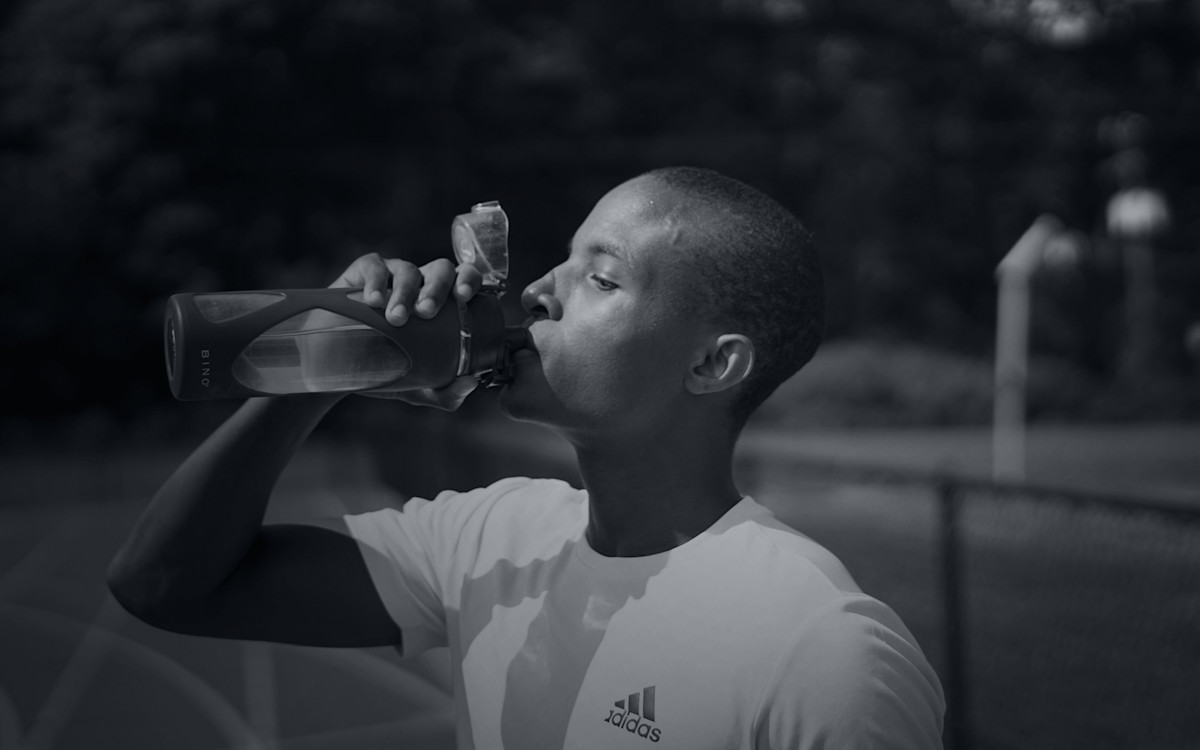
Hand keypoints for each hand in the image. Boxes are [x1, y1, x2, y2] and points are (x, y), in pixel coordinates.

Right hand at [328, 253, 484, 408]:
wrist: (340, 370)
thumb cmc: (387, 369)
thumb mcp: (418, 387)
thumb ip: (446, 393)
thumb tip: (470, 382)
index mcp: (443, 303)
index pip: (465, 279)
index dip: (470, 280)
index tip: (463, 298)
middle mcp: (422, 284)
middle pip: (441, 269)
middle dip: (437, 288)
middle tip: (426, 313)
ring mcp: (393, 275)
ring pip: (408, 270)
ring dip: (405, 293)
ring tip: (396, 318)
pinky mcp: (363, 272)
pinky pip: (374, 267)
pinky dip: (376, 281)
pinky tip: (372, 300)